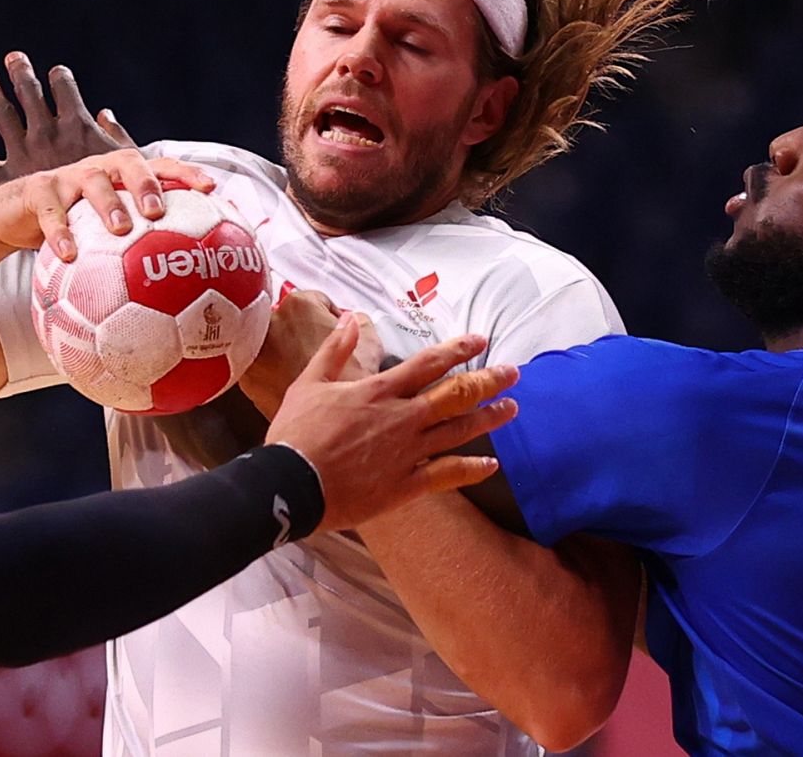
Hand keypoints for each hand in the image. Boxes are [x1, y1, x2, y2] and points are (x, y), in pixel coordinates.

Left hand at [0, 51, 139, 186]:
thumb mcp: (126, 163)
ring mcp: (22, 151)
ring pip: (1, 114)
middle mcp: (45, 132)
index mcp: (74, 125)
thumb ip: (117, 136)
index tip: (56, 72)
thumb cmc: (113, 196)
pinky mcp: (5, 176)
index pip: (64, 88)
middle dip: (20, 72)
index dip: (60, 78)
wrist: (86, 228)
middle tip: (14, 58)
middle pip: (28, 92)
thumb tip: (104, 114)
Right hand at [0, 149, 214, 260]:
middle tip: (158, 212)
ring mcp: (68, 177)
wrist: (14, 218)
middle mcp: (100, 169)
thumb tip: (186, 286)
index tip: (213, 189)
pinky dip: (60, 232)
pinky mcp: (38, 190)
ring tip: (121, 230)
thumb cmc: (74, 229)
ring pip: (91, 180)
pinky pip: (50, 211)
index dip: (187, 173)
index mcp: (123, 177)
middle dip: (147, 182)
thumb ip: (141, 249)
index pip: (161, 166)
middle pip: (128, 162)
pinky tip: (69, 255)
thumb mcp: (106, 237)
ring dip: (109, 204)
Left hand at [240, 291, 384, 417]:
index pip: (321, 302)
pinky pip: (266, 369)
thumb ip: (363, 325)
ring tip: (313, 372)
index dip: (336, 319)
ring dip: (292, 353)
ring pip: (278, 345)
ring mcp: (255, 349)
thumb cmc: (344, 392)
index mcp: (300, 305)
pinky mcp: (248, 379)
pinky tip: (297, 386)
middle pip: (295, 322)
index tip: (342, 334)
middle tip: (329, 355)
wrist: (316, 438)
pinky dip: (277, 374)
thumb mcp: (371, 348)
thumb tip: (355, 320)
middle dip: (310, 335)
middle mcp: (270, 322)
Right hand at [266, 314, 517, 531]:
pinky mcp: (405, 485)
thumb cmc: (295, 433)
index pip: (429, 363)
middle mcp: (402, 417)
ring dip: (489, 418)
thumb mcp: (309, 382)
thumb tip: (352, 317)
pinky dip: (472, 469)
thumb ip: (335, 349)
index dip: (458, 350)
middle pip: (455, 394)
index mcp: (380, 391)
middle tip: (513, 373)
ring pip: (459, 431)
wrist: (289, 485)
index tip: (480, 341)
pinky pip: (447, 474)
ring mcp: (407, 452)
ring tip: (512, 408)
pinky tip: (492, 465)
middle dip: (488, 381)